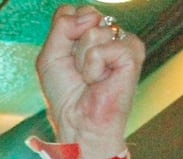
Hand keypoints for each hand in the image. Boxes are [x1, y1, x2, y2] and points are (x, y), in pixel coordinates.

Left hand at [37, 5, 143, 155]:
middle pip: (84, 15)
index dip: (62, 33)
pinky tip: (100, 80)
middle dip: (72, 46)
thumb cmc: (65, 95)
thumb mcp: (50, 57)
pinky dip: (94, 67)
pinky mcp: (132, 54)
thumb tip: (90, 15)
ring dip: (82, 60)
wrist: (78, 122)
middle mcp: (108, 34)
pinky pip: (103, 47)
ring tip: (90, 78)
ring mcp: (122, 42)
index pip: (72, 11)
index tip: (65, 59)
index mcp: (89, 34)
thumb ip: (61, 28)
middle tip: (78, 71)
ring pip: (93, 31)